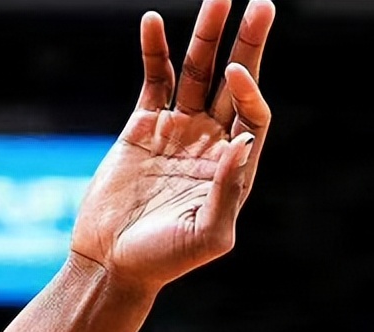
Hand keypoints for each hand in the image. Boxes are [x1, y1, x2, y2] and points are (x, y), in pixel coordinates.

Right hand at [71, 0, 274, 290]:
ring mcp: (179, 131)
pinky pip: (155, 80)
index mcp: (235, 170)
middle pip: (236, 83)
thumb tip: (242, 146)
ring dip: (207, 36)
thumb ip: (227, 193)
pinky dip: (156, 52)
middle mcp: (212, 144)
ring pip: (199, 73)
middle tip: (261, 4)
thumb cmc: (164, 260)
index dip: (251, 91)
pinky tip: (155, 23)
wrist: (112, 262)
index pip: (254, 117)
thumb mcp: (206, 236)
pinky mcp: (143, 126)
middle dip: (248, 44)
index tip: (237, 72)